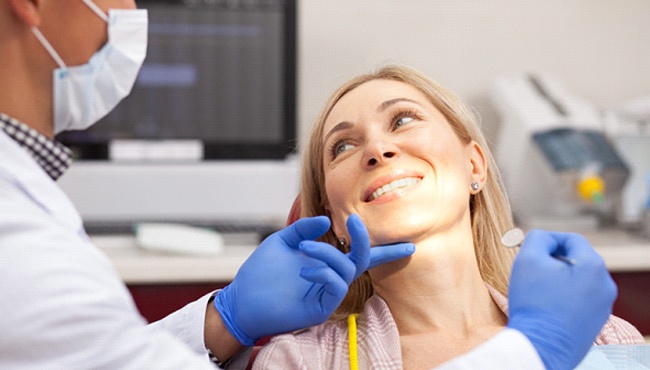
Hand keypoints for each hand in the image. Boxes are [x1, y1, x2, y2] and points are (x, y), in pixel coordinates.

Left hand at [214, 214, 413, 345]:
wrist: (242, 298)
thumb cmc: (261, 272)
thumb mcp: (283, 241)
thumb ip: (304, 229)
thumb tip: (327, 221)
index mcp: (326, 262)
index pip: (360, 255)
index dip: (385, 250)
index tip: (409, 244)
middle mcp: (331, 277)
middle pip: (363, 260)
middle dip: (364, 240)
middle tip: (355, 222)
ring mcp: (327, 294)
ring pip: (346, 270)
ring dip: (328, 254)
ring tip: (305, 249)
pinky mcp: (321, 308)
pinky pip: (336, 288)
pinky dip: (324, 273)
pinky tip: (305, 270)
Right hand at [507, 229, 616, 369]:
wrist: (540, 347)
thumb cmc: (533, 302)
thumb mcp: (528, 259)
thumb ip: (537, 238)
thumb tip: (544, 238)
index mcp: (594, 266)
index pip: (572, 239)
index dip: (548, 239)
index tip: (530, 248)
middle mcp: (605, 285)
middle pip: (577, 260)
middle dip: (554, 261)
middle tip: (532, 270)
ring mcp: (603, 306)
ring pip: (579, 280)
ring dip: (559, 280)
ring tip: (538, 290)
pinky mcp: (596, 323)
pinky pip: (580, 300)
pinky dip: (564, 298)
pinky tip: (547, 306)